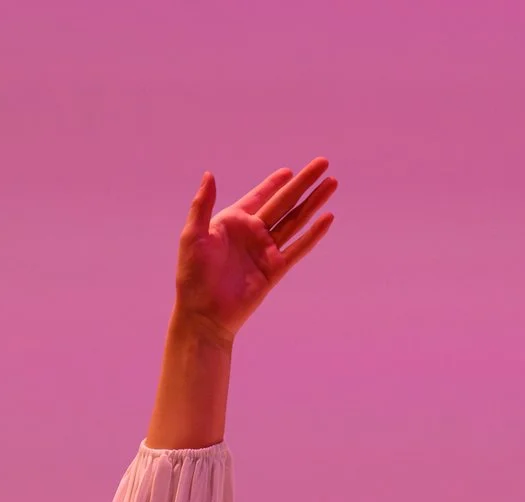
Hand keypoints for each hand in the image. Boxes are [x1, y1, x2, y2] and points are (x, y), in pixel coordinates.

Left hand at [172, 158, 336, 344]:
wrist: (204, 314)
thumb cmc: (192, 277)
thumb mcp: (193, 236)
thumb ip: (202, 205)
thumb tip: (209, 174)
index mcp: (233, 222)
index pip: (259, 197)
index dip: (274, 183)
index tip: (289, 171)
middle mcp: (252, 233)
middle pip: (284, 202)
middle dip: (303, 183)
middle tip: (323, 163)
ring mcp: (266, 251)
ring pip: (296, 220)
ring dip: (314, 202)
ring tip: (332, 183)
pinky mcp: (275, 269)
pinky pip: (298, 248)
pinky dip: (313, 233)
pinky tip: (327, 218)